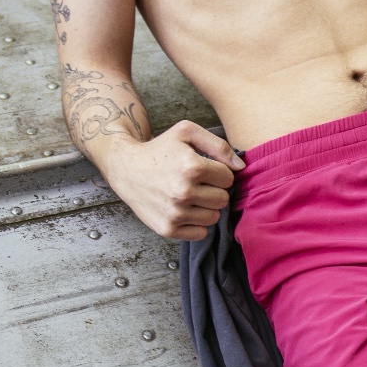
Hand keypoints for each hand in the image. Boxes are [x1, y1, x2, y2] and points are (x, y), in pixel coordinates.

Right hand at [101, 120, 243, 239]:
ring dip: (206, 207)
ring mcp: (175, 213)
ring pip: (214, 217)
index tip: (204, 169)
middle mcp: (183, 192)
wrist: (126, 168)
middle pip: (223, 199)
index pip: (228, 178)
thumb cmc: (160, 149)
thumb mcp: (187, 133)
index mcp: (192, 167)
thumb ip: (218, 145)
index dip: (218, 173)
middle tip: (197, 183)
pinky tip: (184, 209)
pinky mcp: (168, 229)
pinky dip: (196, 223)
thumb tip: (240, 167)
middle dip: (214, 190)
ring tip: (190, 196)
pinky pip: (200, 233)